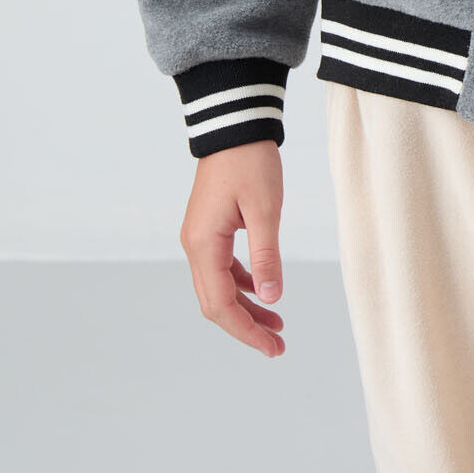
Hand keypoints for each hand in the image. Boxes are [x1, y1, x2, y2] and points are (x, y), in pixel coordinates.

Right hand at [179, 140, 286, 358]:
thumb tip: (272, 298)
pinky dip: (243, 283)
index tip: (273, 348)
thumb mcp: (265, 209)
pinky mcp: (210, 229)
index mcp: (203, 244)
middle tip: (278, 345)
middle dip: (246, 326)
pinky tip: (264, 291)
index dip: (246, 331)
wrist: (235, 124)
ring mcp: (200, 237)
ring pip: (220, 287)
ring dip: (246, 307)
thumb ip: (267, 255)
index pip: (220, 304)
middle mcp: (195, 246)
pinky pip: (223, 268)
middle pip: (216, 302)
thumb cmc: (250, 161)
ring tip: (277, 324)